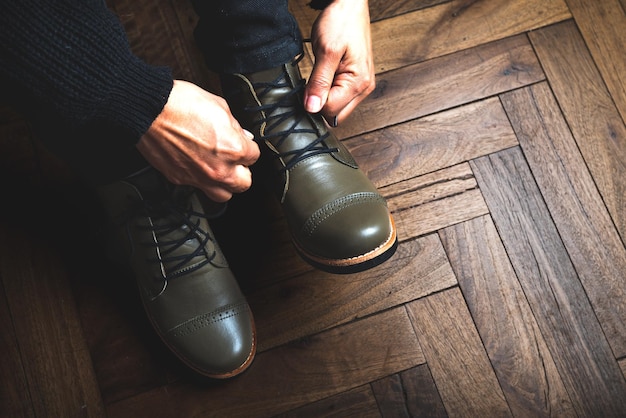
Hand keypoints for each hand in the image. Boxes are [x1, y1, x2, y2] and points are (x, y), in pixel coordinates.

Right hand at [137, 80, 259, 201]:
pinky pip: (197, 187)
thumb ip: (235, 126)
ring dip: (225, 184)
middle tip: (236, 161)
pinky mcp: (180, 179)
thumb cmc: (181, 104)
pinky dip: (200, 179)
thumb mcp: (219, 106)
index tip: (243, 145)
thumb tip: (243, 135)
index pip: (254, 157)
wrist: (149, 111)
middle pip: (244, 184)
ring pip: (223, 195)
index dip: (248, 148)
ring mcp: (199, 177)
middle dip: (242, 171)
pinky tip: (197, 166)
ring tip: (220, 171)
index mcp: (233, 149)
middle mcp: (218, 169)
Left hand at [304, 0, 374, 124]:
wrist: (349, 5)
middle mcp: (363, 88)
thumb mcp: (326, 51)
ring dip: (323, 98)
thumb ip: (319, 82)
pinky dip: (327, 93)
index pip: (330, 111)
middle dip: (319, 105)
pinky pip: (339, 98)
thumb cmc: (341, 22)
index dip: (313, 102)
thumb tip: (312, 108)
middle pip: (335, 115)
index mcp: (359, 83)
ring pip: (336, 109)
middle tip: (311, 84)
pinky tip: (324, 78)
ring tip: (320, 76)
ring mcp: (361, 86)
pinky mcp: (355, 82)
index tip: (306, 86)